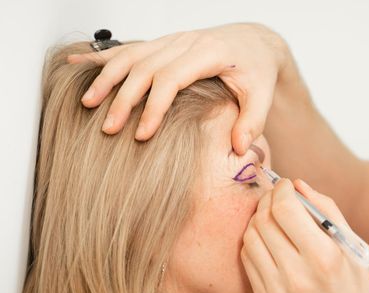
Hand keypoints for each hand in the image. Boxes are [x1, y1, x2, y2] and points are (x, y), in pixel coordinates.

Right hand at [68, 23, 290, 153]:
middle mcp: (186, 42)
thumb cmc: (258, 68)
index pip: (172, 78)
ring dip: (107, 78)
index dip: (154, 106)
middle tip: (108, 129)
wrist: (255, 41)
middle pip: (145, 67)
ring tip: (88, 103)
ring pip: (132, 55)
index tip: (142, 134)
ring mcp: (172, 40)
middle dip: (124, 99)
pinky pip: (130, 48)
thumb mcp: (263, 94)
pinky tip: (79, 64)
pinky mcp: (164, 43)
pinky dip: (104, 58)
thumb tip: (240, 149)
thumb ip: (253, 121)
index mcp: (209, 53)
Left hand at [241, 179, 368, 292]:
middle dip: (268, 200)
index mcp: (324, 257)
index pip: (285, 209)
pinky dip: (253, 242)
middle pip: (264, 220)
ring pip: (250, 238)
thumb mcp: (351, 247)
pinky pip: (248, 260)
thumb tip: (299, 185)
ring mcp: (278, 290)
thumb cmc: (356, 292)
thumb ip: (326, 210)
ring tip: (271, 218)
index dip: (281, 189)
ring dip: (258, 220)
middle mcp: (298, 275)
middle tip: (276, 196)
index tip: (285, 185)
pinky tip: (267, 240)